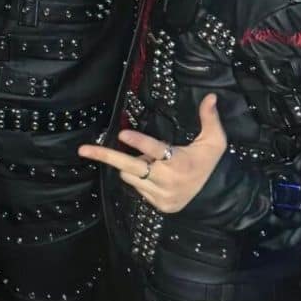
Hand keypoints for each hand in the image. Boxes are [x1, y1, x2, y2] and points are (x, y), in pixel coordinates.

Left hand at [78, 94, 227, 213]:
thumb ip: (210, 118)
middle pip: (130, 166)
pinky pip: (135, 186)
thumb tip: (212, 96)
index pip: (156, 150)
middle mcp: (168, 181)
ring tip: (153, 162)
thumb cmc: (208, 161)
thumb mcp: (215, 140)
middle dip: (106, 156)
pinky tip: (154, 175)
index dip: (139, 142)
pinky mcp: (156, 204)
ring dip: (133, 165)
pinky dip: (139, 177)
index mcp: (181, 163)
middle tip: (83, 150)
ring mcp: (161, 195)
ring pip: (130, 175)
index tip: (123, 134)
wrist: (216, 194)